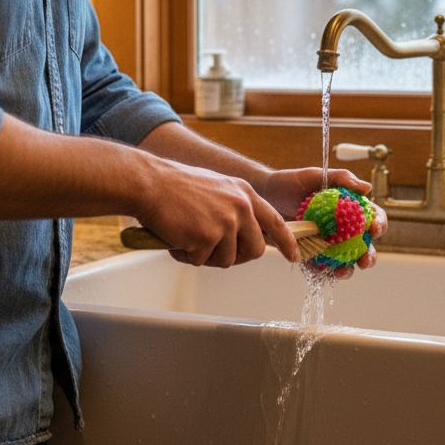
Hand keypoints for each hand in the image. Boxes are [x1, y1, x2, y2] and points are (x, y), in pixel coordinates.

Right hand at [133, 158, 299, 267]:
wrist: (150, 183)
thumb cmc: (175, 186)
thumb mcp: (217, 188)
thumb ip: (234, 208)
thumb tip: (242, 237)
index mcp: (244, 193)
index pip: (275, 221)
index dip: (286, 242)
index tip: (294, 256)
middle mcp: (240, 206)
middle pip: (254, 250)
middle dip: (236, 257)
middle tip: (213, 253)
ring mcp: (226, 222)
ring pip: (227, 260)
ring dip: (206, 256)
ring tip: (187, 239)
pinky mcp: (208, 236)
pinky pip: (201, 261)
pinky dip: (186, 256)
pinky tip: (176, 239)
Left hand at [257, 167, 387, 278]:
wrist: (264, 195)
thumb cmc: (291, 183)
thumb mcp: (316, 175)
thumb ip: (342, 178)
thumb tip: (367, 188)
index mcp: (349, 209)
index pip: (372, 217)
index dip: (379, 224)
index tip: (375, 229)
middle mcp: (342, 229)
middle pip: (363, 245)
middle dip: (368, 256)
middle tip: (365, 261)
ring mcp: (327, 243)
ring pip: (344, 261)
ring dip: (347, 270)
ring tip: (342, 271)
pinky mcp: (310, 254)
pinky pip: (319, 266)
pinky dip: (322, 271)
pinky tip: (320, 270)